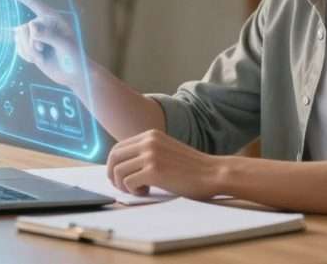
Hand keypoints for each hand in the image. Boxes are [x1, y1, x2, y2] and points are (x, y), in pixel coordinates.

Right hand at [4, 0, 89, 90]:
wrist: (72, 74)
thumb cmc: (74, 57)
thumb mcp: (65, 45)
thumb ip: (49, 35)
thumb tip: (31, 27)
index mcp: (53, 18)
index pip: (34, 4)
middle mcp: (42, 24)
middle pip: (25, 28)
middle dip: (32, 43)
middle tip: (44, 50)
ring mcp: (34, 36)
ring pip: (19, 38)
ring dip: (29, 51)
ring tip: (42, 56)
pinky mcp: (29, 47)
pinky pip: (18, 48)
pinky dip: (26, 56)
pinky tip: (38, 60)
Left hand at [106, 129, 226, 199]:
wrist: (213, 173)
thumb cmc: (192, 168)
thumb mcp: (166, 150)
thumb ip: (147, 152)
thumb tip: (122, 165)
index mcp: (150, 135)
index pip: (118, 148)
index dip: (114, 165)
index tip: (120, 177)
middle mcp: (148, 142)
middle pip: (113, 158)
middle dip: (113, 175)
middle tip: (124, 186)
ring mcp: (150, 155)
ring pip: (118, 171)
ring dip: (124, 185)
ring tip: (140, 189)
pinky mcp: (154, 171)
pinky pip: (128, 182)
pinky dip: (134, 191)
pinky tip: (147, 191)